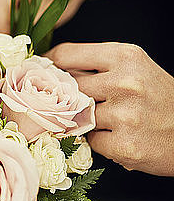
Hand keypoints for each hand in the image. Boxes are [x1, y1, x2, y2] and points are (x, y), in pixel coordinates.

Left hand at [46, 42, 173, 175]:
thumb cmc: (160, 99)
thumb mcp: (136, 69)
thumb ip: (98, 67)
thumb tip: (51, 70)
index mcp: (125, 56)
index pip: (67, 55)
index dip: (49, 65)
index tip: (41, 72)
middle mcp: (125, 82)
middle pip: (68, 88)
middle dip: (66, 97)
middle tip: (70, 102)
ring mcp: (125, 115)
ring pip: (78, 117)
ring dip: (86, 122)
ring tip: (108, 121)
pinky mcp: (125, 145)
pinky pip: (91, 142)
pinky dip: (100, 142)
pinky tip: (119, 138)